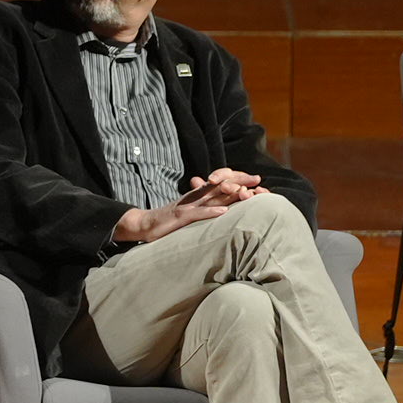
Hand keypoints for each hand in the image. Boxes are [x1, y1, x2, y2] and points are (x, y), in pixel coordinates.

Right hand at [114, 173, 255, 245]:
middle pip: (221, 185)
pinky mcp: (180, 216)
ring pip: (212, 196)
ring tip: (246, 191)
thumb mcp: (190, 213)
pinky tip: (224, 211)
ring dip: (229, 193)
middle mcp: (195, 197)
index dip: (238, 180)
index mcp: (198, 196)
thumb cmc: (168, 221)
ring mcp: (188, 205)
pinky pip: (198, 213)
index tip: (256, 180)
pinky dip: (211, 211)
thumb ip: (204, 208)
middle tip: (258, 179)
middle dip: (240, 181)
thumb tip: (221, 208)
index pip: (221, 184)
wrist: (144, 224)